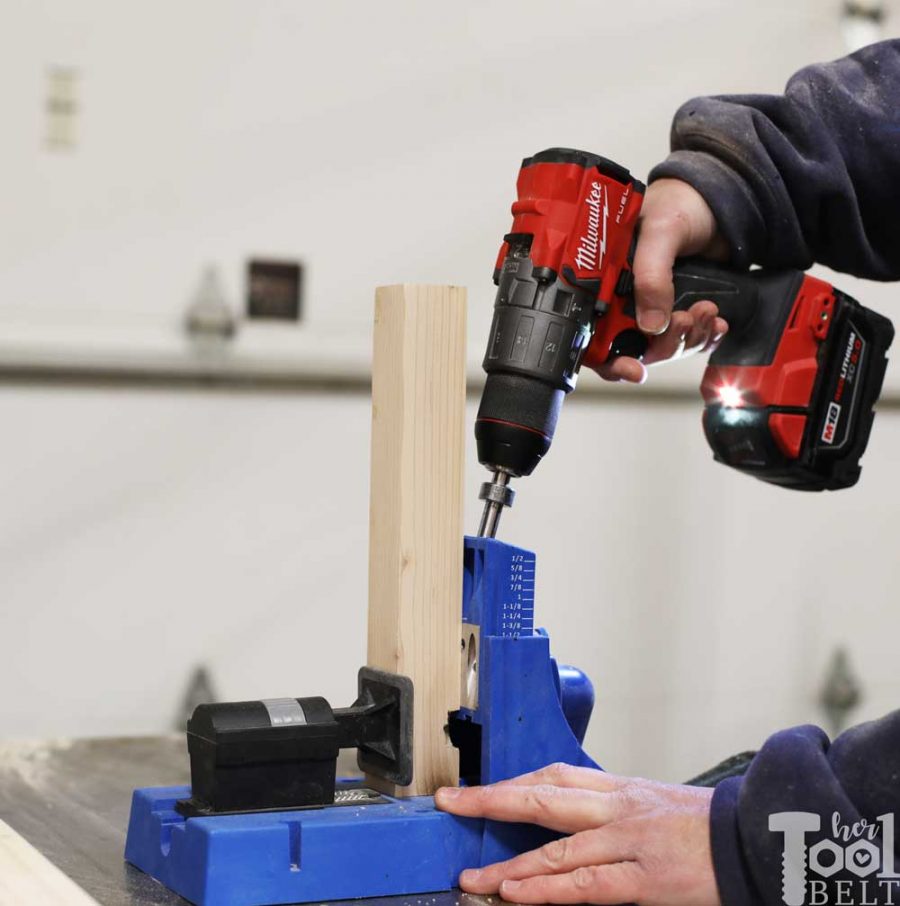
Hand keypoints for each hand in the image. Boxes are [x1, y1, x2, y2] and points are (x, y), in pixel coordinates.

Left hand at [435, 762, 718, 905]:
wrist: (760, 838)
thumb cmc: (705, 826)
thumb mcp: (653, 803)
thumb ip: (610, 810)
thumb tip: (570, 820)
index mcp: (618, 786)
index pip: (553, 775)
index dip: (511, 782)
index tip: (478, 790)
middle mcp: (617, 806)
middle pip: (543, 795)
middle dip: (492, 800)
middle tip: (450, 803)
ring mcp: (629, 840)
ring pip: (557, 847)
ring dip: (510, 863)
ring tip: (472, 877)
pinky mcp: (646, 879)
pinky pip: (586, 884)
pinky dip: (547, 888)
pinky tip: (516, 892)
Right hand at [596, 178, 730, 383]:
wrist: (722, 197)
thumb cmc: (681, 200)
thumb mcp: (661, 231)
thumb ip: (652, 276)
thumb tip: (650, 324)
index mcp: (604, 281)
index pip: (593, 334)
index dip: (608, 359)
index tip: (632, 369)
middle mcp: (624, 298)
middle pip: (632, 348)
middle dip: (662, 345)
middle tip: (682, 321)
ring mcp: (653, 305)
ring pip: (664, 347)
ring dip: (688, 338)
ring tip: (705, 310)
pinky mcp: (680, 308)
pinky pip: (689, 340)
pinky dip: (705, 338)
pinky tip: (714, 321)